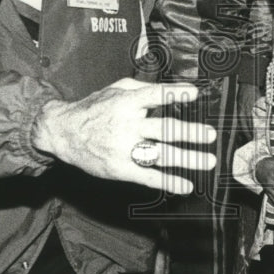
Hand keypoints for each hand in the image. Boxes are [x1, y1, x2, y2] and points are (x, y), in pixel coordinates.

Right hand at [33, 78, 216, 194]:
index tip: (195, 94)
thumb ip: (142, 88)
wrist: (63, 132)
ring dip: (188, 159)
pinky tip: (185, 186)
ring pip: (161, 155)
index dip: (175, 94)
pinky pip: (147, 177)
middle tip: (210, 135)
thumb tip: (169, 89)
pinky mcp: (120, 168)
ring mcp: (124, 149)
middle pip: (164, 129)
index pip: (155, 95)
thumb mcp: (114, 89)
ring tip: (208, 161)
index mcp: (126, 102)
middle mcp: (127, 125)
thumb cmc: (94, 108)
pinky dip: (168, 182)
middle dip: (190, 133)